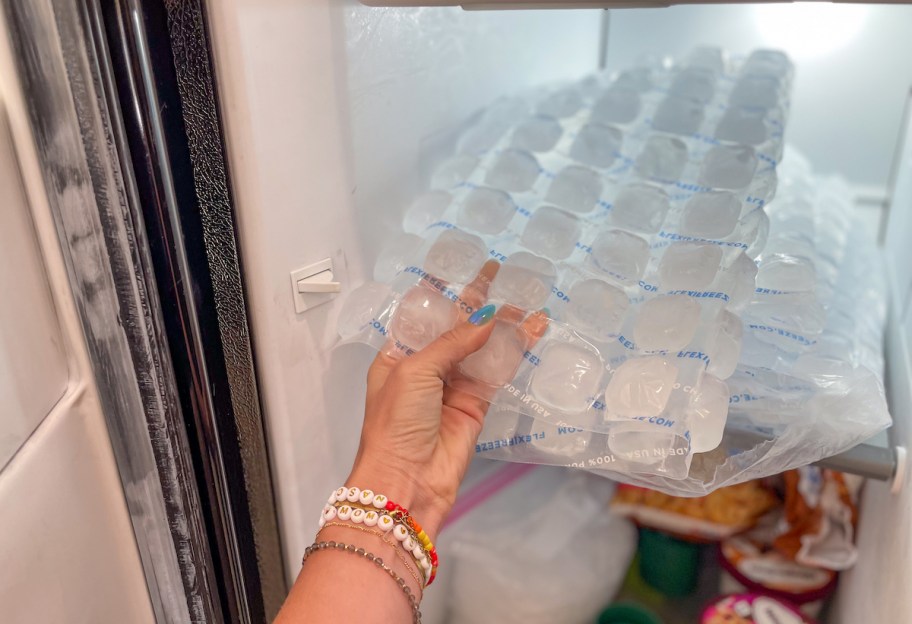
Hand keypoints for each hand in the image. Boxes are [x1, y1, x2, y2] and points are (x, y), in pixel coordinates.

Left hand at [348, 261, 546, 537]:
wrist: (407, 480)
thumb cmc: (396, 421)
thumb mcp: (416, 371)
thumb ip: (454, 342)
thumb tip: (488, 317)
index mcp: (399, 355)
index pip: (424, 316)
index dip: (444, 292)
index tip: (463, 268)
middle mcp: (426, 366)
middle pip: (457, 326)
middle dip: (478, 301)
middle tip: (500, 272)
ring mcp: (453, 385)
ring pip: (482, 346)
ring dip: (503, 324)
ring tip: (527, 299)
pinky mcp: (476, 404)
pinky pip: (498, 370)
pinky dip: (515, 350)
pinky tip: (533, 330)